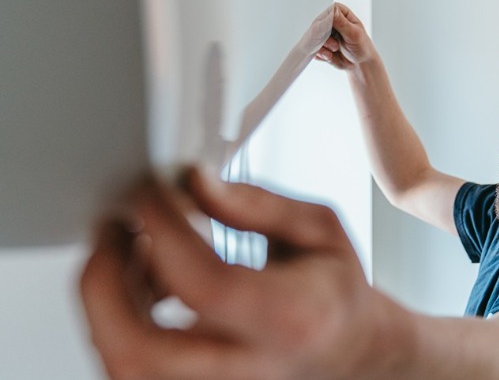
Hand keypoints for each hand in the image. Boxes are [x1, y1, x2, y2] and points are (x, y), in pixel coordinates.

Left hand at [80, 169, 409, 378]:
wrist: (348, 348)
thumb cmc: (335, 294)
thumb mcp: (320, 230)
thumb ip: (258, 204)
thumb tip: (195, 184)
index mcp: (294, 319)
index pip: (206, 284)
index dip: (164, 230)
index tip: (150, 196)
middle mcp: (251, 368)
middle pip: (141, 351)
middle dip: (104, 284)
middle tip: (112, 232)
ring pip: (125, 367)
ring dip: (107, 304)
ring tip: (128, 254)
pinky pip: (133, 369)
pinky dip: (119, 324)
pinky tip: (141, 287)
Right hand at [316, 3, 375, 69]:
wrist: (361, 64)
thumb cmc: (362, 47)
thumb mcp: (354, 34)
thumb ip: (342, 23)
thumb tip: (333, 10)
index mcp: (341, 13)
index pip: (327, 10)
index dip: (324, 20)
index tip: (326, 30)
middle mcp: (331, 22)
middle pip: (317, 24)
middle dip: (324, 37)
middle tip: (335, 45)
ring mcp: (325, 34)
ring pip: (314, 38)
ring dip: (324, 47)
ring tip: (335, 50)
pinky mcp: (321, 45)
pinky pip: (315, 49)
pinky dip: (322, 54)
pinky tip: (330, 56)